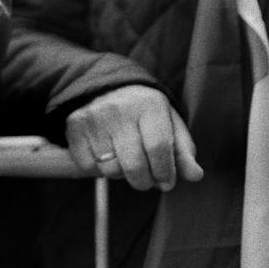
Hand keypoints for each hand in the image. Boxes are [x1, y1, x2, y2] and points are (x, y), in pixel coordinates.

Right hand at [65, 85, 202, 191]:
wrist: (105, 85)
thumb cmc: (144, 112)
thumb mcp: (169, 123)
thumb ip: (183, 151)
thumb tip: (194, 175)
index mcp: (149, 104)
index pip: (159, 148)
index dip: (165, 172)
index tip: (167, 181)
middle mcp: (119, 108)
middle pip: (134, 164)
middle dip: (144, 181)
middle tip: (147, 179)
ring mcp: (93, 117)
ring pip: (110, 169)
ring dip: (120, 174)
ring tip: (125, 161)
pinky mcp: (74, 126)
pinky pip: (87, 166)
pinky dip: (97, 169)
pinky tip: (105, 155)